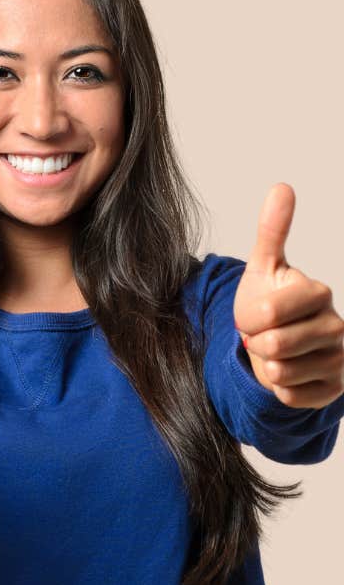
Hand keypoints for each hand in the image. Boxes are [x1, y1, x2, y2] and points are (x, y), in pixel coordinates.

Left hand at [233, 184, 343, 408]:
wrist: (276, 343)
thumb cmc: (269, 304)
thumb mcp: (264, 268)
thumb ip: (272, 231)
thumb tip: (282, 187)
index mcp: (319, 293)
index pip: (269, 313)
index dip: (249, 318)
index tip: (257, 314)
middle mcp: (338, 326)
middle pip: (274, 345)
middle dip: (256, 342)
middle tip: (262, 335)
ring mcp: (340, 359)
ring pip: (281, 372)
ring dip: (266, 365)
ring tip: (274, 352)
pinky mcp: (334, 390)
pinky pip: (290, 397)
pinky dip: (278, 388)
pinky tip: (286, 373)